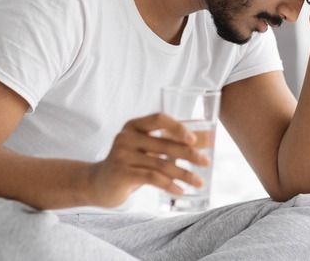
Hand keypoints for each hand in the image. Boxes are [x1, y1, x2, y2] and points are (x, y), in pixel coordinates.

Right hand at [87, 113, 208, 208]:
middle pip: (164, 144)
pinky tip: (180, 191)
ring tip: (199, 182)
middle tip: (206, 163)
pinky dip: (169, 185)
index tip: (194, 139)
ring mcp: (121, 155)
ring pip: (161, 164)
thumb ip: (175, 141)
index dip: (178, 127)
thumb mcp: (150, 148)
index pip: (158, 118)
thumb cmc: (132, 162)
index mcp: (133, 125)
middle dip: (189, 154)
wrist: (99, 183)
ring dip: (184, 174)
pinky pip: (152, 178)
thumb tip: (210, 138)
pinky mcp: (121, 174)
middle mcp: (125, 137)